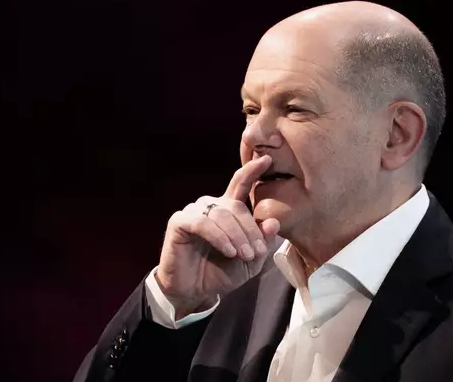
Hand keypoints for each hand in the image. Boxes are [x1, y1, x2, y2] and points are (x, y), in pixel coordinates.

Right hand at [155, 155, 280, 318]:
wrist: (195, 292)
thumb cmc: (222, 274)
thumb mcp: (250, 261)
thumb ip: (262, 242)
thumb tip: (273, 222)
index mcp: (229, 210)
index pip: (241, 184)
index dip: (252, 170)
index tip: (267, 159)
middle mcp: (211, 206)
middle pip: (237, 206)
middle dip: (250, 230)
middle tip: (256, 252)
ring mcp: (194, 212)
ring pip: (222, 214)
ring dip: (237, 236)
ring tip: (243, 255)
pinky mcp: (179, 222)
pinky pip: (204, 223)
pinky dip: (220, 237)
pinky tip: (229, 251)